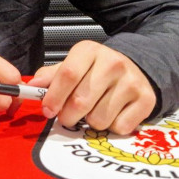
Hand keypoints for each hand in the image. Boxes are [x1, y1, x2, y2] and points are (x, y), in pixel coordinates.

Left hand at [29, 40, 155, 133]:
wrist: (135, 70)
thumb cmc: (97, 71)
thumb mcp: (74, 66)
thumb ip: (52, 76)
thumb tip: (32, 86)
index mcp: (89, 51)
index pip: (68, 75)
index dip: (54, 97)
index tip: (47, 111)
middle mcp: (113, 62)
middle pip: (81, 101)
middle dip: (68, 116)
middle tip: (68, 117)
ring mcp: (131, 81)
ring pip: (99, 119)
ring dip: (91, 123)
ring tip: (94, 111)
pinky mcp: (146, 99)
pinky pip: (119, 127)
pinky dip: (112, 127)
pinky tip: (113, 114)